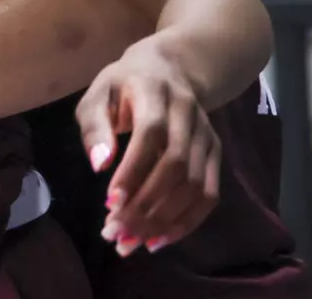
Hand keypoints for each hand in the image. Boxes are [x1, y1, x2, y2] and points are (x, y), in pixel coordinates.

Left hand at [77, 35, 221, 255]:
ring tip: (133, 242)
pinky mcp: (216, 154)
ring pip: (196, 185)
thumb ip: (95, 126)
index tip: (110, 202)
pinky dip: (187, 221)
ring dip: (164, 219)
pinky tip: (161, 238)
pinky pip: (209, 194)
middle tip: (117, 233)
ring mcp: (207, 135)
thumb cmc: (123, 85)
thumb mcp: (98, 93)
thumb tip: (99, 165)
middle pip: (176, 165)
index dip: (134, 170)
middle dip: (147, 204)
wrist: (172, 69)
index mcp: (155, 92)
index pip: (151, 133)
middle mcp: (188, 114)